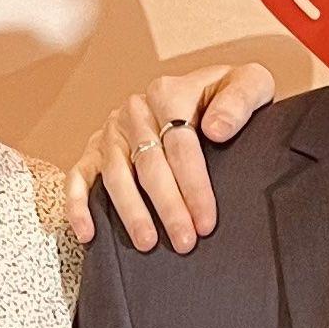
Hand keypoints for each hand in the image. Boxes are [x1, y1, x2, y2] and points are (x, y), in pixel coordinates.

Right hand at [59, 61, 278, 248]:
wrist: (209, 93)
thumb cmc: (228, 97)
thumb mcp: (251, 84)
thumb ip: (240, 100)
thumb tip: (214, 129)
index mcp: (169, 92)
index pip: (180, 146)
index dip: (194, 187)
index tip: (207, 222)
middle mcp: (136, 110)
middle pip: (149, 164)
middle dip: (167, 207)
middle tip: (184, 241)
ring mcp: (112, 130)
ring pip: (116, 174)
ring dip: (130, 211)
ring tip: (148, 243)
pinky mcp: (96, 148)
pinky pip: (79, 175)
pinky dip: (78, 204)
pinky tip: (88, 232)